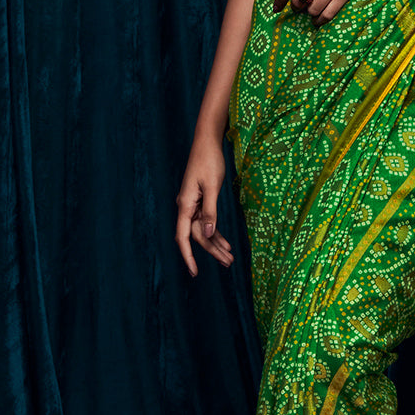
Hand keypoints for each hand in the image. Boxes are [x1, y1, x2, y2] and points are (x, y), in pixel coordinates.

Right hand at [175, 137, 233, 275]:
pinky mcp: (200, 200)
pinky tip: (225, 242)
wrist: (207, 142)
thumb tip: (208, 233)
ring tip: (230, 258)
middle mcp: (186, 207)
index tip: (194, 272)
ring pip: (203, 230)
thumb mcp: (212, 186)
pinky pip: (206, 221)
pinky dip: (216, 232)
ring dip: (216, 244)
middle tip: (228, 264)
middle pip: (197, 236)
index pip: (184, 237)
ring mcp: (192, 204)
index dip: (188, 256)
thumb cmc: (209, 161)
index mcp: (185, 205)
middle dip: (212, 252)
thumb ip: (210, 210)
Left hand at [274, 0, 386, 23]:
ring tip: (312, 13)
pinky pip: (328, 13)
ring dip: (310, 13)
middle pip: (299, 1)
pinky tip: (320, 20)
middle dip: (297, 6)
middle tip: (299, 7)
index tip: (276, 8)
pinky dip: (321, 19)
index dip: (280, 0)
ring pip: (312, 9)